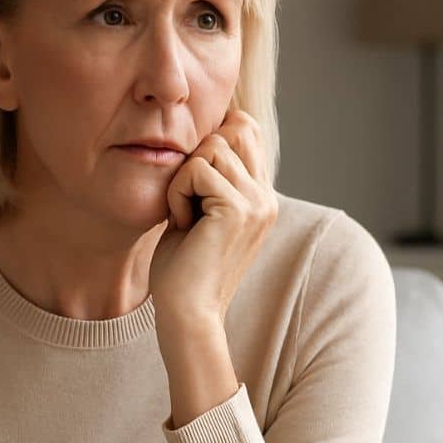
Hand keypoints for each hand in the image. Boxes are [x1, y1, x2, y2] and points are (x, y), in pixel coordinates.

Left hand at [149, 108, 278, 331]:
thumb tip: (202, 133)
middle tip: (187, 200)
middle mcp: (265, 196)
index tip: (189, 177)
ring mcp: (256, 202)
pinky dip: (177, 194)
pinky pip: (196, 170)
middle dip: (197, 157)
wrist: (187, 313)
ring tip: (184, 216)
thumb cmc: (183, 269)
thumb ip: (207, 176)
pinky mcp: (238, 209)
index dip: (213, 137)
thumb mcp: (199, 211)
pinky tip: (182, 224)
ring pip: (212, 147)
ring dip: (183, 179)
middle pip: (233, 129)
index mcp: (260, 197)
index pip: (247, 130)